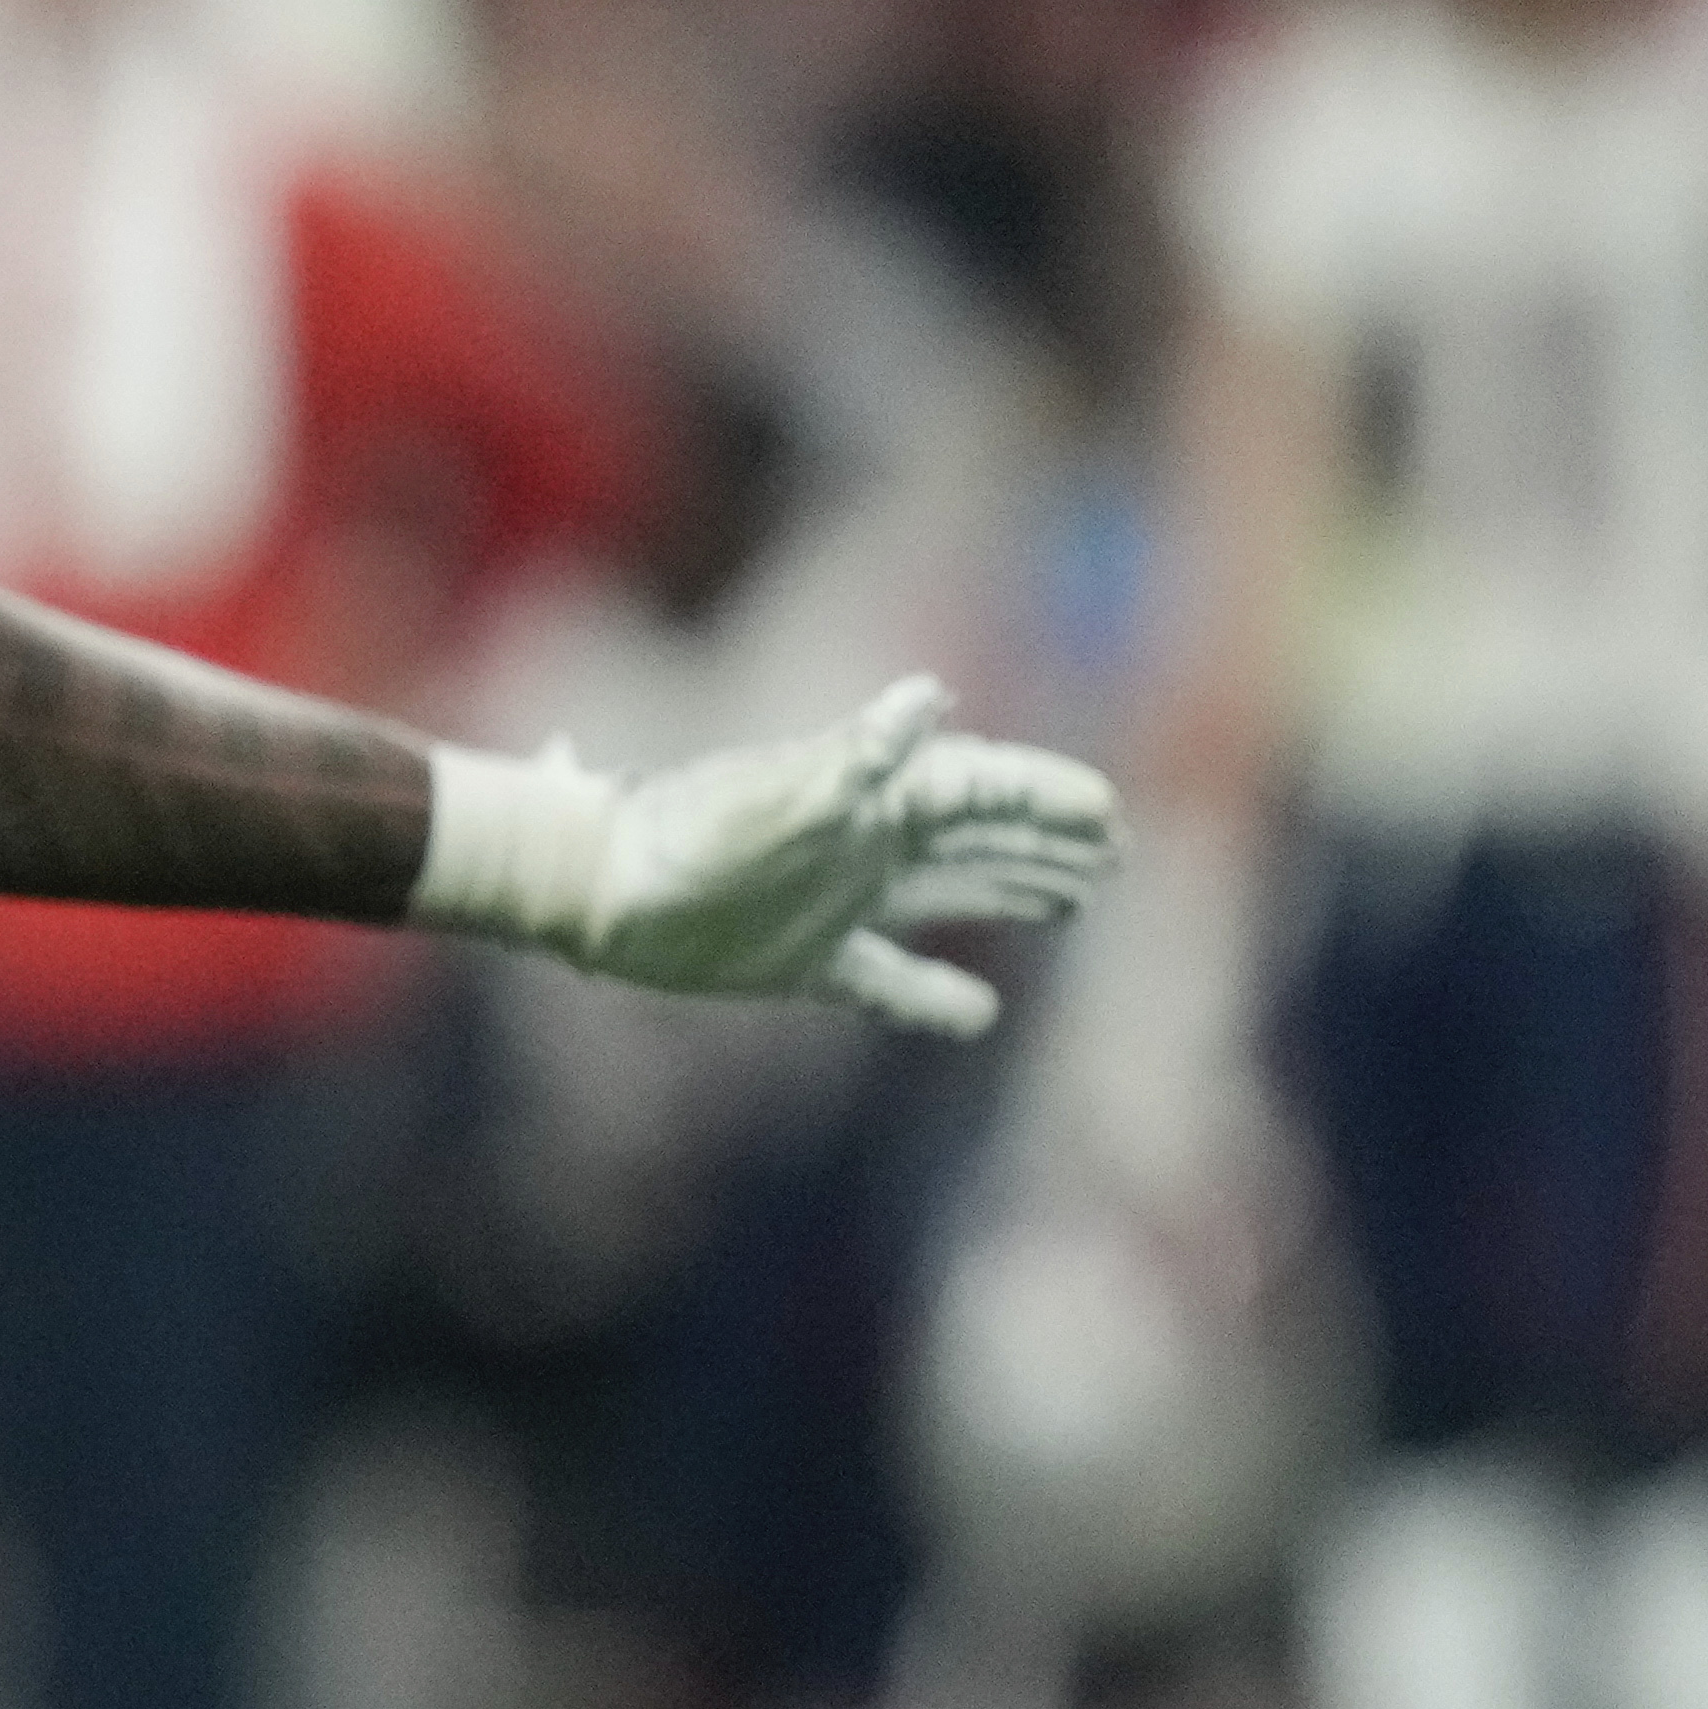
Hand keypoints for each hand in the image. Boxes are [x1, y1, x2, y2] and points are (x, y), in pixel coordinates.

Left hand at [415, 676, 1127, 1037]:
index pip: (980, 786)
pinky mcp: (799, 960)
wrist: (591, 886)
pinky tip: (977, 1013)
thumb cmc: (682, 836)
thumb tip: (930, 695)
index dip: (1045, 796)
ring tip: (1075, 896)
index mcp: (868, 800)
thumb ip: (857, 757)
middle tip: (1117, 853)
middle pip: (977, 834)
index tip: (1110, 811)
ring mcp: (834, 901)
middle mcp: (861, 844)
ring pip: (945, 892)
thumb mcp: (780, 796)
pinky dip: (928, 998)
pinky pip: (882, 981)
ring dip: (1010, 890)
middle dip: (1046, 839)